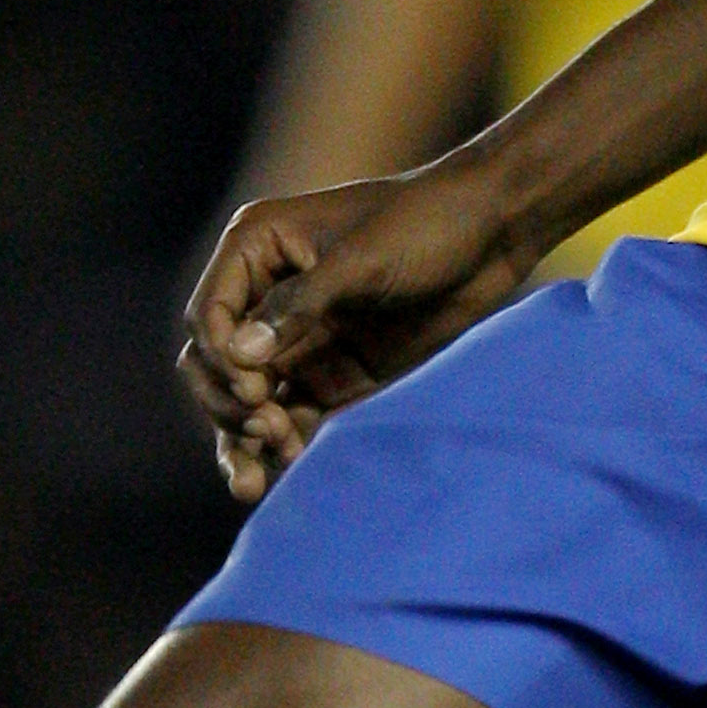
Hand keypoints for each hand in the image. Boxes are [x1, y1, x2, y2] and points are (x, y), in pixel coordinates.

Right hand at [177, 154, 537, 503]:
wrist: (496, 232)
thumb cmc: (427, 222)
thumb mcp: (361, 260)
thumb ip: (299, 306)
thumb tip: (242, 357)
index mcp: (258, 247)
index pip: (210, 317)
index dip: (222, 362)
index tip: (256, 393)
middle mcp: (267, 294)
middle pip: (217, 365)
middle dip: (230, 404)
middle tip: (269, 430)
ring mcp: (299, 338)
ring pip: (247, 400)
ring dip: (244, 438)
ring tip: (253, 485)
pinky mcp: (332, 372)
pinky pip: (291, 415)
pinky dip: (283, 443)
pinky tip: (286, 470)